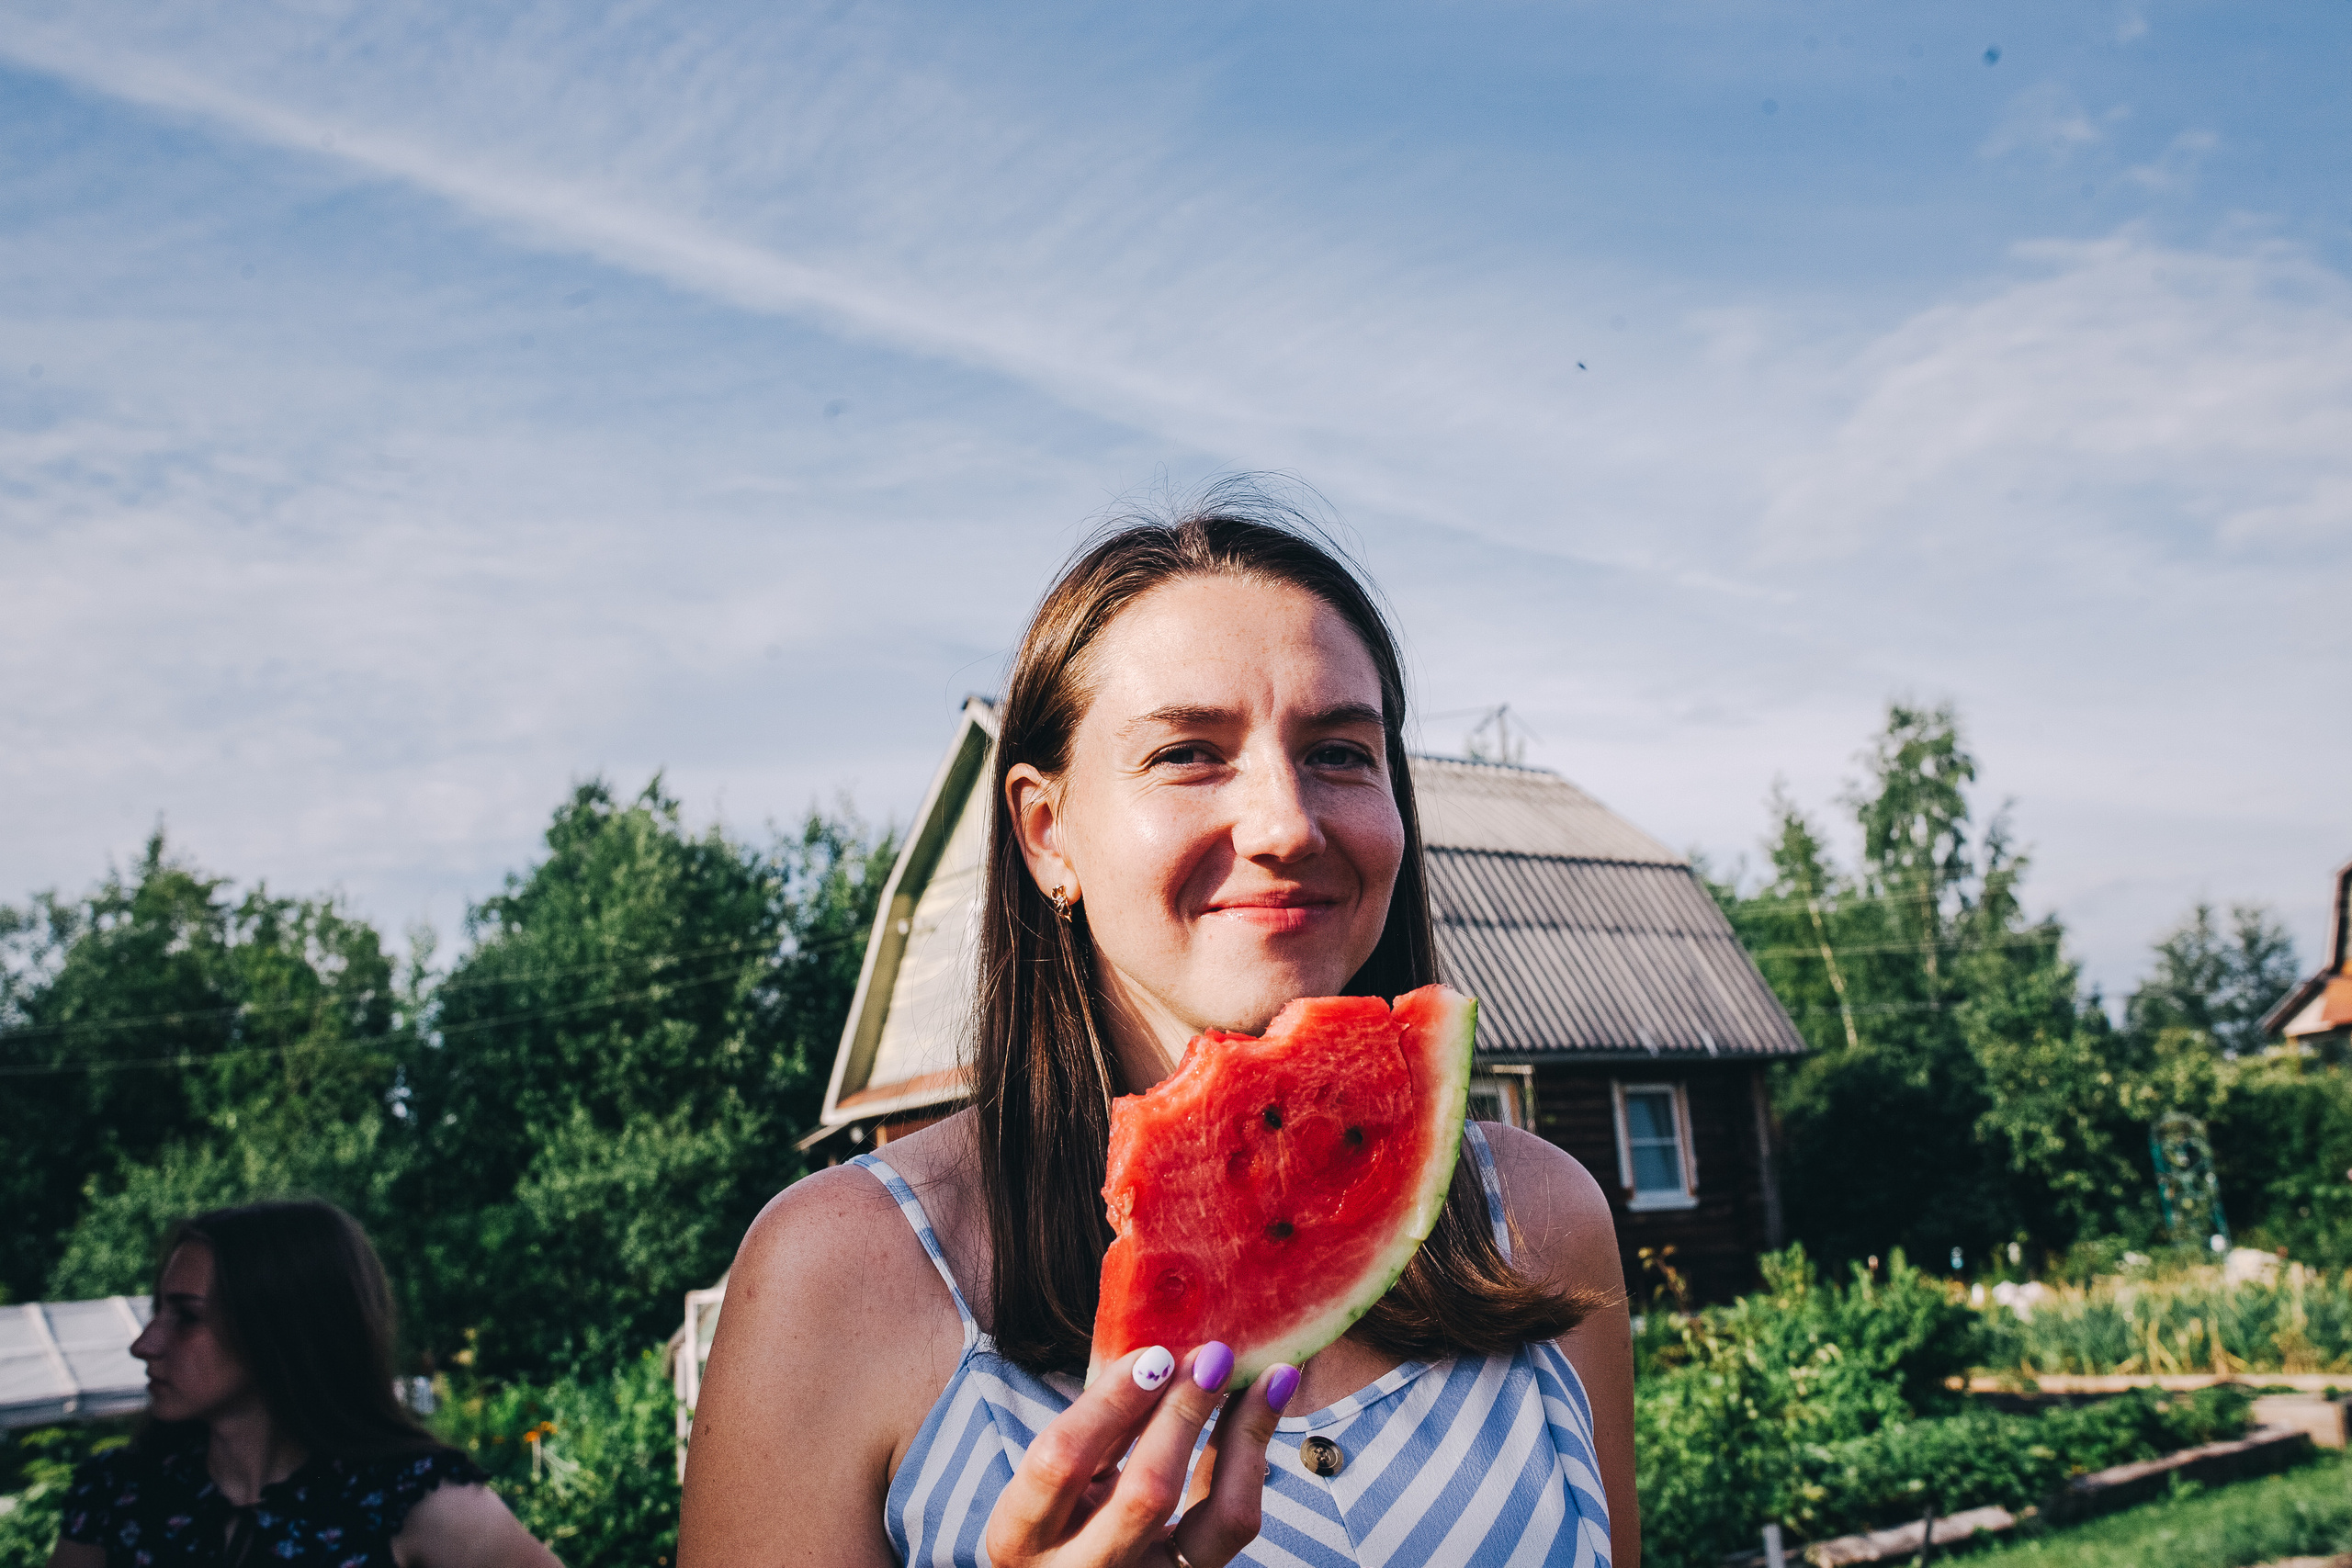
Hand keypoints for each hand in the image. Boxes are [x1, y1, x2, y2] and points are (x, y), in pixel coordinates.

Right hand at [983, 1343, 1297, 1567]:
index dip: (1109, 1404)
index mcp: (1021, 1536)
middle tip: (1212, 1356)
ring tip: (1268, 1378)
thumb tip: (1159, 1357)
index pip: (1060, 1462)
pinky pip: (1237, 1523)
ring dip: (1245, 1436)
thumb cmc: (1057, 1512)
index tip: (1152, 1355)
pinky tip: (1260, 1412)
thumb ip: (1095, 1430)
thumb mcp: (1055, 1476)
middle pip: (1146, 1495)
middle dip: (1184, 1415)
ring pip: (1218, 1519)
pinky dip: (1253, 1460)